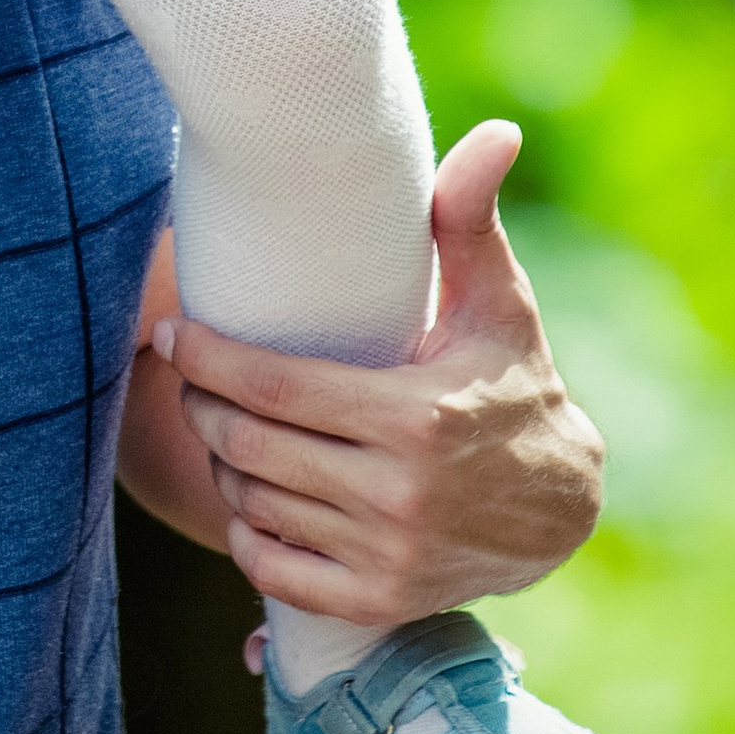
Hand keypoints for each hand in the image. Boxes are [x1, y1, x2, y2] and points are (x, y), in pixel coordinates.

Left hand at [153, 122, 605, 626]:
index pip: (270, 386)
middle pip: (247, 446)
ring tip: (224, 428)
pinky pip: (272, 570)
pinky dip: (248, 533)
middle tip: (192, 379)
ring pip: (253, 503)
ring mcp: (384, 554)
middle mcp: (396, 493)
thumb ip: (473, 221)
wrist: (561, 508)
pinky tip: (252, 497)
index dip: (206, 357)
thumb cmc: (512, 384)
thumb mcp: (498, 305)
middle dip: (202, 407)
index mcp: (413, 416)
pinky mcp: (376, 601)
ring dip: (224, 464)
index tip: (173, 332)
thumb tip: (495, 133)